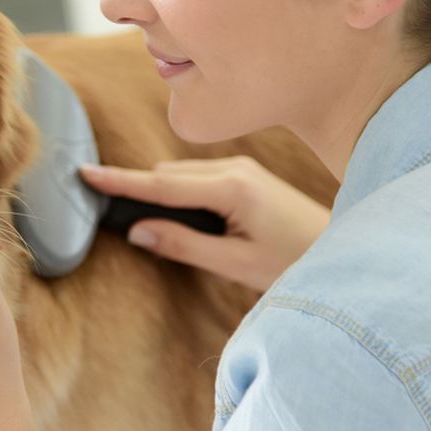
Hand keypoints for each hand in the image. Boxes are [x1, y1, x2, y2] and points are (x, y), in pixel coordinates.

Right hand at [79, 156, 329, 291]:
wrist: (344, 252)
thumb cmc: (293, 264)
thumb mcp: (236, 264)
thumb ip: (184, 245)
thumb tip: (137, 231)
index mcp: (233, 188)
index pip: (162, 183)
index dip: (121, 180)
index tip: (86, 172)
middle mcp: (236, 168)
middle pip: (168, 173)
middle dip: (137, 188)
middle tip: (106, 207)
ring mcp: (242, 167)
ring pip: (180, 173)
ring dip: (160, 191)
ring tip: (144, 220)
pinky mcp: (245, 174)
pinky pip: (197, 176)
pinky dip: (179, 191)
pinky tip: (178, 215)